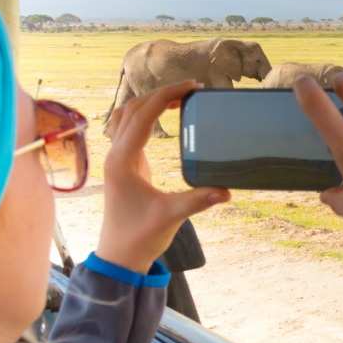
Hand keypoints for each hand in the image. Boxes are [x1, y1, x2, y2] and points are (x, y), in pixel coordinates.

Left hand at [96, 81, 230, 270]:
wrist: (120, 255)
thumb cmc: (139, 236)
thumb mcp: (171, 216)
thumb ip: (197, 200)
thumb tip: (227, 190)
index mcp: (122, 161)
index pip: (143, 115)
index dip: (167, 95)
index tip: (192, 87)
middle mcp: (115, 154)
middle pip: (133, 108)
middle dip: (161, 93)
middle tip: (192, 90)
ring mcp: (118, 158)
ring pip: (128, 116)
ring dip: (151, 102)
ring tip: (180, 98)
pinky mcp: (125, 164)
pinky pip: (132, 129)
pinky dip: (148, 115)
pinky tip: (167, 116)